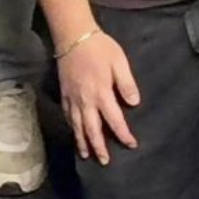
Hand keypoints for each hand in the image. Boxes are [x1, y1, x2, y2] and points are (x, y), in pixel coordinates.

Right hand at [56, 27, 140, 163]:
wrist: (73, 36)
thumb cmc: (100, 48)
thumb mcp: (119, 62)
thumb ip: (127, 84)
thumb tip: (134, 103)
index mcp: (102, 94)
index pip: (114, 120)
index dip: (123, 134)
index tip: (131, 144)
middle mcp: (85, 101)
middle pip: (92, 130)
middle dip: (99, 147)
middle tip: (104, 161)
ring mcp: (72, 99)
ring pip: (77, 126)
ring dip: (82, 142)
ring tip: (86, 155)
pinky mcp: (64, 94)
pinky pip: (67, 116)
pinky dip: (71, 128)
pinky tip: (74, 133)